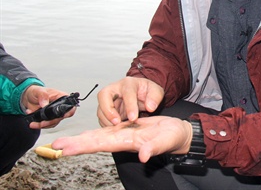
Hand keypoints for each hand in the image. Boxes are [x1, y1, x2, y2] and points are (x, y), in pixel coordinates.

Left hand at [23, 85, 73, 128]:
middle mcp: (59, 106)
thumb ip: (43, 96)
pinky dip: (39, 125)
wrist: (27, 97)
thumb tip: (45, 104)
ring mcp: (54, 113)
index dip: (69, 112)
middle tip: (42, 123)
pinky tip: (33, 121)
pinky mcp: (47, 118)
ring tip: (34, 124)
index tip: (62, 116)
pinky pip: (46, 125)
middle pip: (61, 117)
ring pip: (53, 123)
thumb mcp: (38, 91)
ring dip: (44, 125)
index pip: (70, 105)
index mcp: (61, 97)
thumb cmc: (36, 91)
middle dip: (51, 122)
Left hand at [52, 116, 192, 162]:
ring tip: (64, 142)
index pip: (101, 144)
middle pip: (94, 141)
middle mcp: (121, 139)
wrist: (178, 134)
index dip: (83, 146)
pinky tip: (85, 134)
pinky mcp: (127, 129)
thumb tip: (143, 156)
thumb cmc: (173, 138)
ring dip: (81, 139)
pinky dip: (94, 132)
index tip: (66, 149)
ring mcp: (123, 135)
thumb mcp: (165, 141)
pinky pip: (107, 130)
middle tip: (56, 145)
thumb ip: (153, 148)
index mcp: (127, 142)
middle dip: (76, 144)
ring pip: (98, 136)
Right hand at [97, 77, 164, 126]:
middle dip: (108, 110)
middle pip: (103, 95)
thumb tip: (150, 107)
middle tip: (117, 123)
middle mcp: (115, 89)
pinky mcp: (105, 108)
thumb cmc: (147, 91)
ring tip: (117, 129)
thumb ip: (155, 97)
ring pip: (100, 108)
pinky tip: (115, 130)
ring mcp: (107, 98)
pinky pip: (101, 117)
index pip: (127, 93)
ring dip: (106, 120)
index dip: (129, 106)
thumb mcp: (156, 91)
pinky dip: (106, 124)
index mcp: (129, 83)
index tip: (133, 118)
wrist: (140, 93)